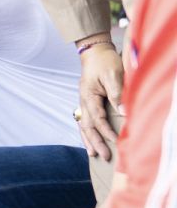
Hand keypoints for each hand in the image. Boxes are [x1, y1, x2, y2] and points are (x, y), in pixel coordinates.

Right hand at [76, 40, 123, 159]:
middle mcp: (83, 100)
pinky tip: (89, 140)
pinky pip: (84, 120)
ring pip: (83, 125)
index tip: (116, 140)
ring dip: (88, 140)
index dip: (106, 130)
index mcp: (88, 95)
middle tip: (105, 156)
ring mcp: (83, 101)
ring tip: (93, 154)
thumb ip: (117, 95)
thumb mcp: (113, 76)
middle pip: (87, 125)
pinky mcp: (86, 101)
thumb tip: (124, 113)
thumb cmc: (104, 62)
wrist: (94, 51)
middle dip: (95, 142)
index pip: (97, 118)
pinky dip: (86, 132)